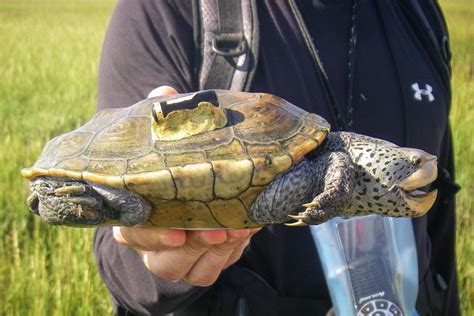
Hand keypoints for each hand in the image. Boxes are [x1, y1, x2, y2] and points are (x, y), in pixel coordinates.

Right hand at [113, 85, 261, 286]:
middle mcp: (149, 240)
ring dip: (215, 252)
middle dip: (193, 245)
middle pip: (160, 258)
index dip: (152, 234)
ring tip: (241, 228)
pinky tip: (243, 234)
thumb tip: (165, 92)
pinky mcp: (197, 264)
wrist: (198, 187)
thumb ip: (166, 119)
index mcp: (135, 212)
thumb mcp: (169, 141)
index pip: (131, 232)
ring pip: (186, 269)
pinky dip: (227, 257)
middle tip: (221, 229)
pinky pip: (207, 273)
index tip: (179, 230)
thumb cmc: (175, 164)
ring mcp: (173, 255)